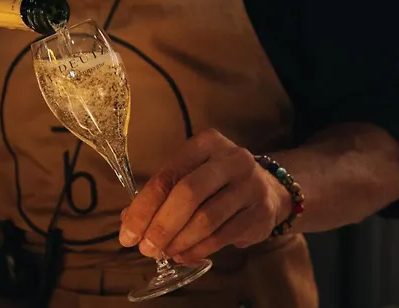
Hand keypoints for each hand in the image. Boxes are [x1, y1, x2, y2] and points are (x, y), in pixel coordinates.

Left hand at [119, 129, 290, 263]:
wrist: (270, 188)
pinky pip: (222, 236)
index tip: (128, 232)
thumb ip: (162, 193)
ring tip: (163, 253)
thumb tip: (130, 221)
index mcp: (205, 144)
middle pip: (187, 194)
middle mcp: (231, 159)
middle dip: (161, 225)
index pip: (167, 175)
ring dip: (179, 240)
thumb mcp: (190, 174)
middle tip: (145, 248)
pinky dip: (198, 249)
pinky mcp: (261, 212)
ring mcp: (250, 185)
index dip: (144, 207)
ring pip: (206, 218)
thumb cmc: (217, 182)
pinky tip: (183, 255)